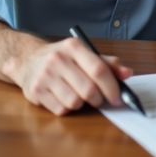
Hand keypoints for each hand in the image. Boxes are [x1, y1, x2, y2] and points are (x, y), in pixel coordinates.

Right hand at [1, 37, 132, 115]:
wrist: (28, 59)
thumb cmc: (62, 58)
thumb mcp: (84, 54)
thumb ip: (107, 64)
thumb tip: (128, 73)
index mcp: (74, 47)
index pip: (98, 69)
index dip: (112, 87)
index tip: (119, 97)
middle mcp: (58, 59)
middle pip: (88, 89)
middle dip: (99, 99)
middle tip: (100, 99)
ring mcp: (45, 76)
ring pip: (75, 102)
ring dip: (82, 104)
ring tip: (79, 95)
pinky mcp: (36, 92)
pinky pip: (61, 110)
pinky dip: (68, 108)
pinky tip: (64, 98)